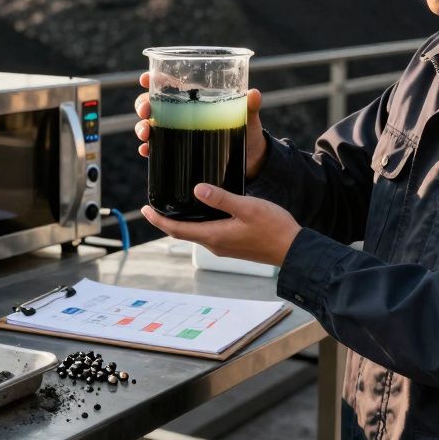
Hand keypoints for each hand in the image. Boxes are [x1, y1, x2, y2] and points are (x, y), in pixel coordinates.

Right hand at [134, 73, 268, 178]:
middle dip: (142, 104)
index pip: (169, 84)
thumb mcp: (249, 118)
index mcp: (195, 99)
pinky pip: (158, 149)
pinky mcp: (179, 151)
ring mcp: (178, 133)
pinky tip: (146, 151)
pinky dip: (148, 149)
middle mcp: (181, 114)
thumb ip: (250, 106)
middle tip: (145, 110)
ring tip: (146, 132)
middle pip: (153, 103)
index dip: (154, 79)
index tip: (145, 79)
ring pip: (150, 125)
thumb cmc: (248, 133)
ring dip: (142, 127)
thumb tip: (253, 93)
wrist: (251, 162)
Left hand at [141, 183, 300, 267]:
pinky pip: (208, 233)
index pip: (177, 230)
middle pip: (183, 232)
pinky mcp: (233, 244)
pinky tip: (203, 211)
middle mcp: (215, 244)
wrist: (294, 249)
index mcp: (214, 236)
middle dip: (166, 221)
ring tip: (174, 207)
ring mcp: (224, 246)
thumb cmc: (273, 228)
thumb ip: (221, 198)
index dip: (158, 220)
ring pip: (196, 233)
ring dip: (182, 222)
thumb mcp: (247, 207)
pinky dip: (198, 223)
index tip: (144, 210)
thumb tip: (197, 189)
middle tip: (154, 206)